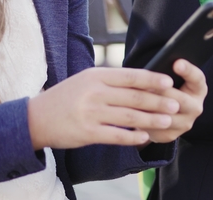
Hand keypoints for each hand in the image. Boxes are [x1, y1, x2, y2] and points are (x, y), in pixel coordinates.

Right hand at [28, 67, 180, 149]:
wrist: (35, 118)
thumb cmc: (68, 96)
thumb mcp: (88, 80)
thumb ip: (113, 80)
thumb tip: (146, 79)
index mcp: (97, 76)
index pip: (131, 76)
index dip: (152, 79)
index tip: (170, 82)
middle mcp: (94, 92)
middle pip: (134, 96)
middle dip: (158, 101)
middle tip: (176, 104)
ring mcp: (90, 113)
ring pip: (129, 116)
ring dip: (151, 119)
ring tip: (167, 121)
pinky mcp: (87, 132)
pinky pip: (116, 135)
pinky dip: (132, 136)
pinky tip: (145, 137)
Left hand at [141, 59, 206, 143]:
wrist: (162, 115)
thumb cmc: (165, 89)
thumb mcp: (170, 81)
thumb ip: (165, 76)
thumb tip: (151, 72)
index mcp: (198, 89)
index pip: (197, 78)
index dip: (188, 70)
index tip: (177, 62)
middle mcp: (195, 107)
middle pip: (181, 100)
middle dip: (164, 92)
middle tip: (148, 84)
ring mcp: (184, 124)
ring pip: (166, 116)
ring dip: (150, 108)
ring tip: (134, 98)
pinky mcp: (169, 135)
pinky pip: (154, 127)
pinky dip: (142, 119)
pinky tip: (130, 112)